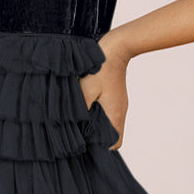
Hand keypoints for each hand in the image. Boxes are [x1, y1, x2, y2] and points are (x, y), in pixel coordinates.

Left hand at [79, 35, 129, 150]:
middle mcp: (120, 111)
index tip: (87, 142)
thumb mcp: (84, 90)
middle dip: (97, 137)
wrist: (115, 47)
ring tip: (82, 120)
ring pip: (110, 123)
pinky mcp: (116, 96)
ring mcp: (119, 103)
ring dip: (98, 125)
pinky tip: (88, 107)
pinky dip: (100, 115)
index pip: (115, 143)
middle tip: (81, 133)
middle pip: (112, 135)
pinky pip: (110, 112)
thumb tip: (74, 125)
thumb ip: (79, 110)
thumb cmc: (99, 68)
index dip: (102, 146)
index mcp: (114, 114)